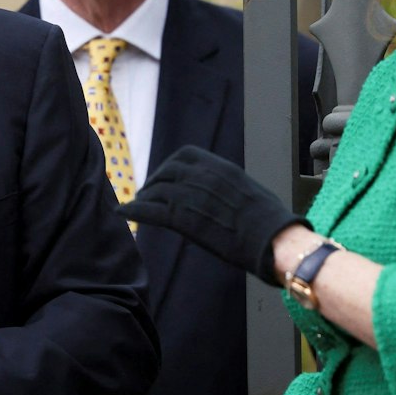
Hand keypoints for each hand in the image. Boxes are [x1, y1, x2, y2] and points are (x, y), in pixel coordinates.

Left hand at [120, 145, 304, 284]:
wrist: (272, 238)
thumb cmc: (269, 222)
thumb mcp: (247, 190)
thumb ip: (227, 186)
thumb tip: (223, 193)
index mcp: (219, 167)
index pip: (184, 156)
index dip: (170, 167)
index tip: (167, 177)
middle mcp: (201, 176)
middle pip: (166, 173)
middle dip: (155, 182)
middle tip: (148, 194)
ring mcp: (190, 195)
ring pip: (155, 191)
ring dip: (144, 198)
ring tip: (139, 205)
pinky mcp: (182, 218)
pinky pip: (149, 211)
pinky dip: (133, 210)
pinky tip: (123, 212)